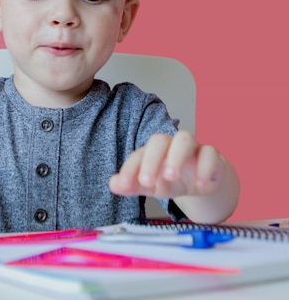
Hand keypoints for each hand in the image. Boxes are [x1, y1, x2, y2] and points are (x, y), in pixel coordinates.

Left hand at [109, 130, 227, 198]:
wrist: (203, 182)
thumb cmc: (172, 180)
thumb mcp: (152, 186)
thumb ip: (132, 185)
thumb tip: (113, 184)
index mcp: (152, 152)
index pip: (138, 155)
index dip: (130, 169)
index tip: (124, 185)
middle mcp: (170, 145)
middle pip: (159, 140)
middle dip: (151, 160)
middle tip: (147, 182)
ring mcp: (192, 148)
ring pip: (185, 139)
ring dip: (176, 157)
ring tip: (170, 177)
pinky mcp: (211, 155)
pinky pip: (210, 153)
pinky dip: (205, 168)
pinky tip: (200, 185)